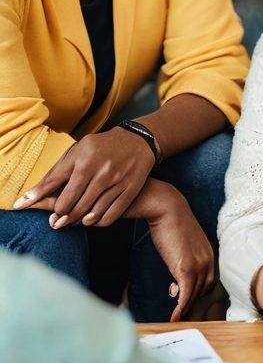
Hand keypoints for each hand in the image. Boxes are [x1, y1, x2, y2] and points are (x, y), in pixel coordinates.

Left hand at [13, 127, 154, 227]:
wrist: (140, 141)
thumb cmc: (104, 147)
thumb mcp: (81, 149)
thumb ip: (60, 169)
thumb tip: (36, 193)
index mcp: (84, 157)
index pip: (54, 182)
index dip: (36, 197)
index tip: (22, 206)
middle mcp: (99, 169)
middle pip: (71, 204)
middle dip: (60, 215)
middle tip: (55, 221)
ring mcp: (116, 180)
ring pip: (89, 213)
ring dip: (77, 221)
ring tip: (70, 221)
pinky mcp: (129, 190)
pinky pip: (109, 215)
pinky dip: (97, 222)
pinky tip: (91, 219)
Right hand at [143, 181, 215, 321]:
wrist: (167, 208)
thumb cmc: (171, 224)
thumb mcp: (183, 244)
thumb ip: (184, 260)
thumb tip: (176, 282)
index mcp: (209, 254)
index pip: (207, 281)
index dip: (196, 292)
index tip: (184, 299)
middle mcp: (208, 260)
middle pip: (202, 291)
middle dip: (190, 304)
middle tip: (178, 314)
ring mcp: (199, 264)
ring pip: (193, 295)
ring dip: (184, 309)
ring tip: (174, 319)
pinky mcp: (186, 268)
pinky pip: (185, 295)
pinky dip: (180, 308)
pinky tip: (173, 318)